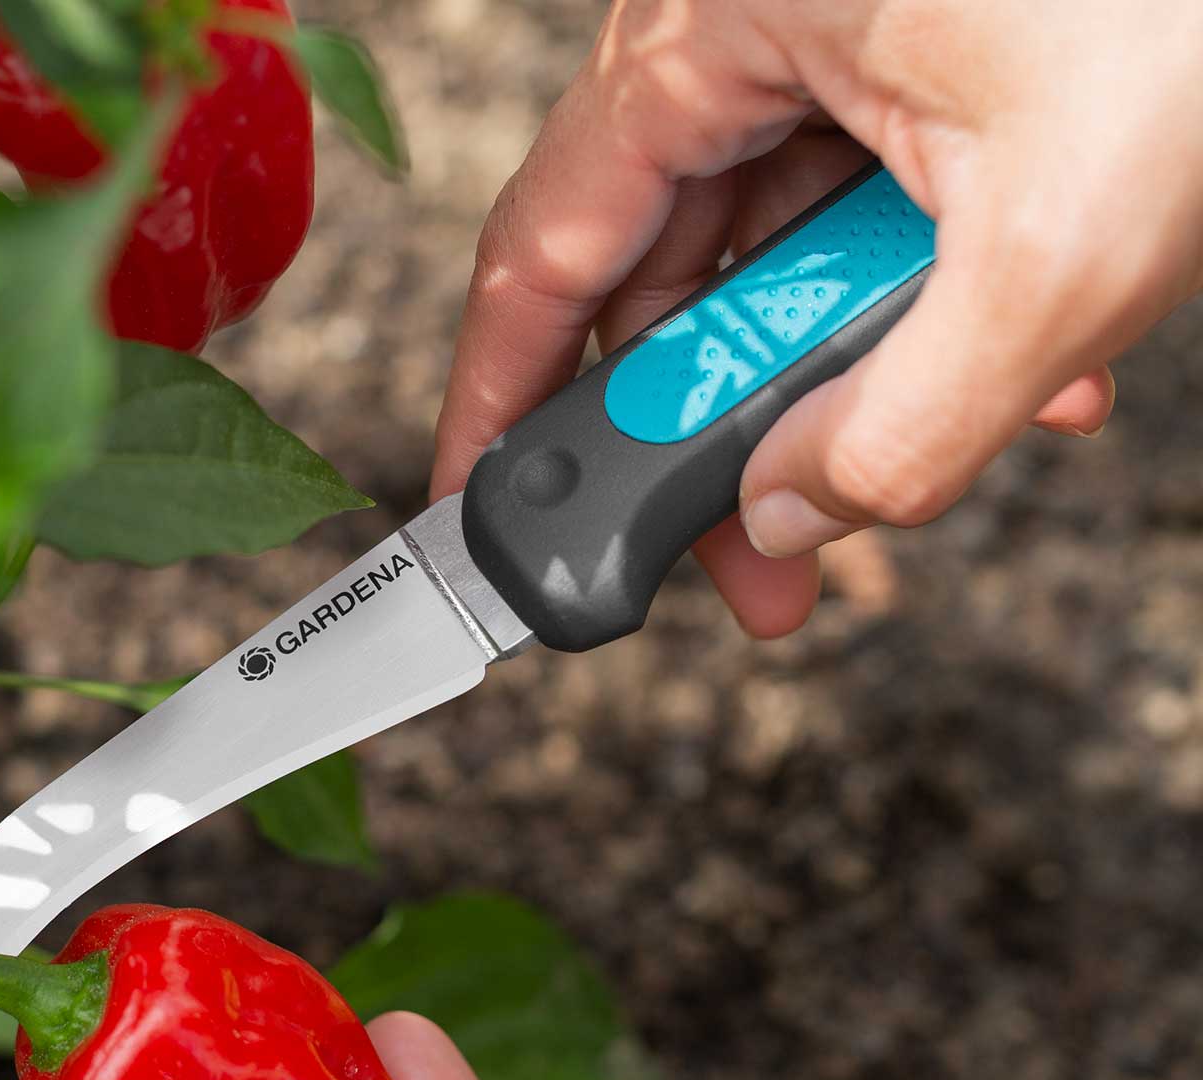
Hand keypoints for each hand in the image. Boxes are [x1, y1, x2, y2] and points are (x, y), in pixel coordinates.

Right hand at [432, 0, 1202, 637]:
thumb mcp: (1055, 252)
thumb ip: (905, 424)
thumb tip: (792, 516)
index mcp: (710, 22)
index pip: (544, 243)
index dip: (507, 395)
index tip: (490, 507)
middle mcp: (737, 21)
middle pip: (662, 271)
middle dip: (723, 433)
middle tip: (758, 561)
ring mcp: (821, 31)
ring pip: (771, 252)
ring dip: (849, 377)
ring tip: (944, 456)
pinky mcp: (903, 48)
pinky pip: (862, 205)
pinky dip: (922, 303)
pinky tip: (1020, 367)